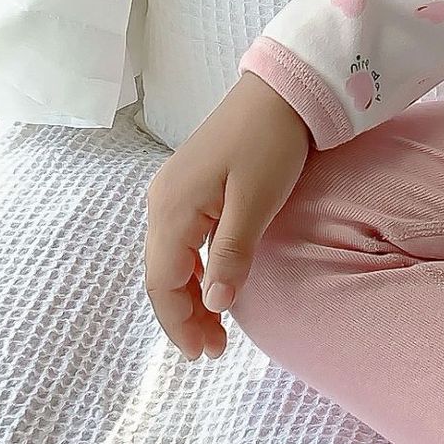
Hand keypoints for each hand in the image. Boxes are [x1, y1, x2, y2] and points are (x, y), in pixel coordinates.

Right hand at [144, 71, 315, 360]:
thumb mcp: (257, 201)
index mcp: (172, 208)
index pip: (163, 283)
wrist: (282, 89)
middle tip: (215, 349)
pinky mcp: (189, 183)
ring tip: (215, 326)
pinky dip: (192, 268)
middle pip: (161, 274)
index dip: (180, 323)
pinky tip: (212, 280)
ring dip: (187, 294)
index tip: (206, 354)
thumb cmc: (272, 142)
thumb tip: (212, 306)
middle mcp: (161, 201)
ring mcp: (172, 190)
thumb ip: (232, 254)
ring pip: (169, 258)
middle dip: (183, 316)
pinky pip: (180, 239)